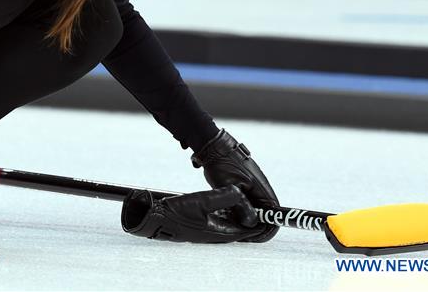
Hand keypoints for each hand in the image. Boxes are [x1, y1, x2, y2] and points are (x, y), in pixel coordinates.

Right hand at [121, 185, 263, 242]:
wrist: (153, 218)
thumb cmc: (175, 213)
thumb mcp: (202, 201)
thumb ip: (225, 197)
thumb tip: (242, 194)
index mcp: (220, 232)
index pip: (249, 230)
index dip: (262, 223)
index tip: (273, 215)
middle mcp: (216, 233)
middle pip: (242, 227)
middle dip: (254, 218)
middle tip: (265, 208)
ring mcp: (208, 229)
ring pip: (232, 222)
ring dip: (241, 213)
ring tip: (252, 203)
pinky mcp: (201, 223)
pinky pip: (222, 218)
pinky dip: (229, 211)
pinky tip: (229, 200)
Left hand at [191, 129, 279, 242]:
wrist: (213, 146)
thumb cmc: (222, 164)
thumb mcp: (231, 189)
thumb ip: (242, 207)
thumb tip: (252, 223)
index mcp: (262, 189)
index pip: (274, 213)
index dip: (268, 227)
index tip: (258, 235)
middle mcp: (261, 187)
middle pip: (265, 212)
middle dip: (255, 223)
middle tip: (243, 232)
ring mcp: (253, 183)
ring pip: (254, 206)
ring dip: (247, 215)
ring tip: (234, 223)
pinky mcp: (245, 181)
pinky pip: (246, 199)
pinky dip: (241, 207)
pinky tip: (229, 211)